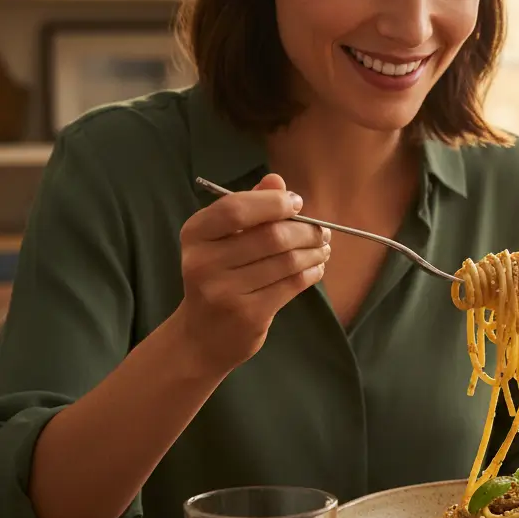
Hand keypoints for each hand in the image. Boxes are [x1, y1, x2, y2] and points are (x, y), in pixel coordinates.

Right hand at [171, 173, 329, 375]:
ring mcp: (224, 291)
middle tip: (322, 231)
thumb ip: (248, 207)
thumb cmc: (218, 277)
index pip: (236, 209)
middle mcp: (204, 262)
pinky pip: (292, 284)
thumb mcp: (222, 240)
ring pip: (287, 261)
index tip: (297, 203)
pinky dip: (311, 272)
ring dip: (314, 251)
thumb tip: (276, 180)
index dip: (273, 203)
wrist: (202, 337)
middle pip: (271, 236)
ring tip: (323, 248)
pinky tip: (316, 268)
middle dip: (306, 230)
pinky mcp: (248, 315)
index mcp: (195, 235)